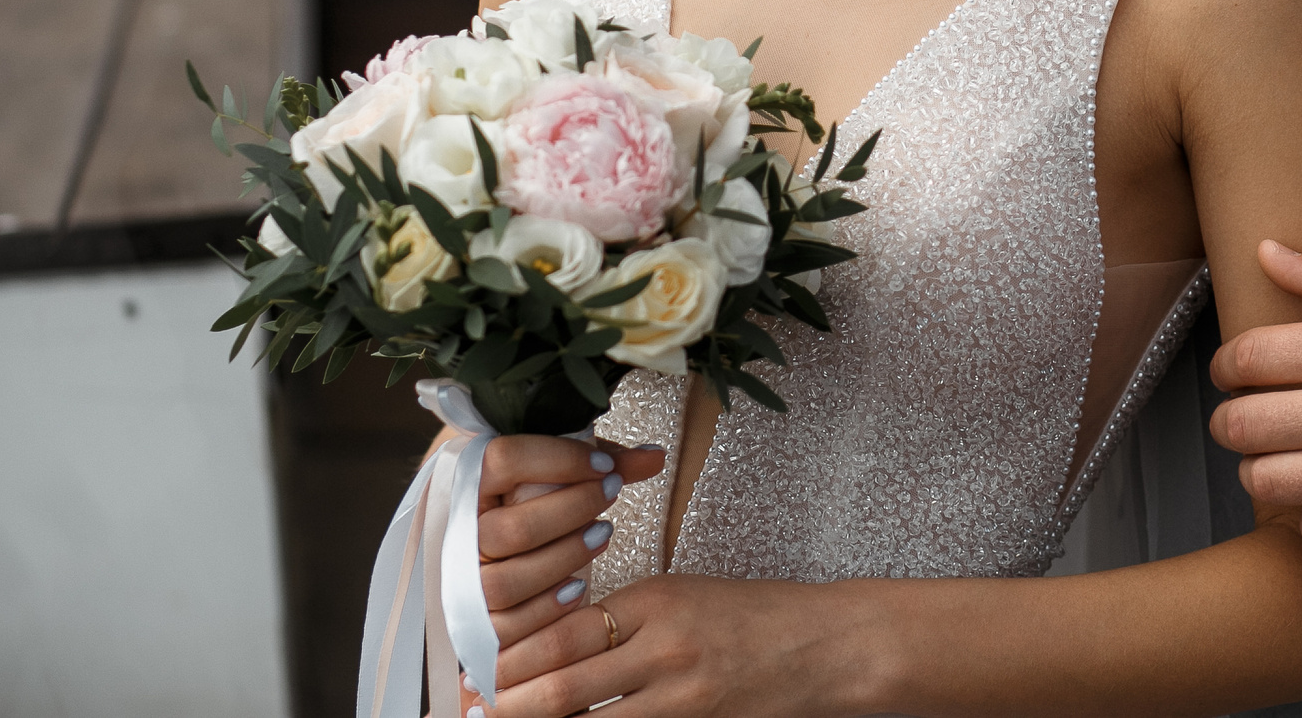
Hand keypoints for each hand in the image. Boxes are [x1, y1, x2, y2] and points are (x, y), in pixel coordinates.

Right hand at [473, 435, 666, 654]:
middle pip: (509, 529)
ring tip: (604, 534)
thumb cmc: (528, 503)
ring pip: (507, 582)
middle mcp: (456, 533)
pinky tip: (581, 586)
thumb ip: (601, 462)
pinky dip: (548, 608)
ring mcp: (460, 581)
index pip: (502, 460)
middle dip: (570, 511)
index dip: (558, 460)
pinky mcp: (472, 623)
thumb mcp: (557, 473)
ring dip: (563, 559)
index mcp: (466, 481)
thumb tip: (655, 455)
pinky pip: (506, 627)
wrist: (484, 552)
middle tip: (612, 493)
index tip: (605, 466)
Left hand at [487, 571, 866, 717]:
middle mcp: (666, 642)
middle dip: (510, 699)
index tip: (476, 668)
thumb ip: (629, 620)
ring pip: (590, 717)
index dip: (513, 655)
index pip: (566, 628)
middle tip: (469, 708)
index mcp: (659, 597)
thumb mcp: (690, 596)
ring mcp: (684, 691)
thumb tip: (562, 645)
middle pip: (567, 678)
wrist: (832, 646)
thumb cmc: (761, 617)